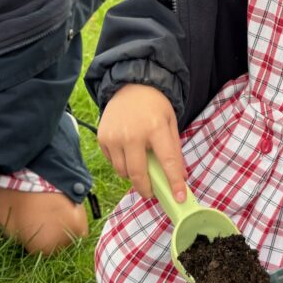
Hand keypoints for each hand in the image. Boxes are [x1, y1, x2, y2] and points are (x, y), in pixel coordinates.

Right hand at [98, 84, 186, 201]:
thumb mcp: (170, 123)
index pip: (167, 161)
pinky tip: (128, 152)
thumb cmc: (155, 106)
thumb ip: (174, 150)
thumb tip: (179, 178)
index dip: (174, 182)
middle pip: (138, 174)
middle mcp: (132, 134)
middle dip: (147, 189)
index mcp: (155, 128)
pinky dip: (121, 163)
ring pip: (123, 172)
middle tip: (152, 193)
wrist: (131, 85)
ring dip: (133, 175)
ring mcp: (114, 137)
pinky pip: (112, 162)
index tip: (180, 197)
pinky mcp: (102, 138)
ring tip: (140, 166)